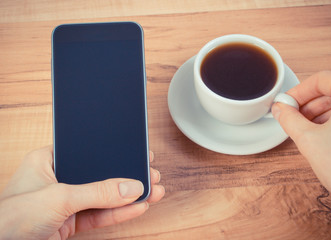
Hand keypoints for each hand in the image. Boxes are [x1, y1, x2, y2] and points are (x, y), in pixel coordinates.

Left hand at [0, 146, 164, 238]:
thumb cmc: (9, 218)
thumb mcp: (58, 197)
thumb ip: (97, 193)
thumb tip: (130, 188)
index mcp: (48, 161)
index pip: (88, 152)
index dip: (113, 152)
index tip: (135, 151)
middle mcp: (59, 179)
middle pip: (100, 175)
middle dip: (126, 176)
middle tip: (150, 173)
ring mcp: (65, 202)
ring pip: (103, 197)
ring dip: (128, 197)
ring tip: (153, 191)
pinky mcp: (70, 222)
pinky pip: (100, 215)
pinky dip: (119, 213)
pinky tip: (137, 207)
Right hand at [272, 71, 330, 214]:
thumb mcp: (308, 139)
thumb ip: (289, 119)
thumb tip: (280, 110)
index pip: (322, 79)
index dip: (299, 91)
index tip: (287, 102)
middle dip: (309, 104)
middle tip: (292, 116)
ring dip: (320, 114)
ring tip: (304, 128)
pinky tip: (321, 135)